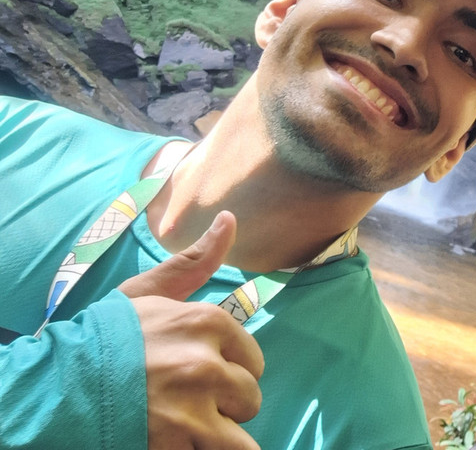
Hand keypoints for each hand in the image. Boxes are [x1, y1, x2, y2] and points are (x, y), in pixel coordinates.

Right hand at [119, 211, 264, 449]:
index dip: (228, 368)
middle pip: (250, 397)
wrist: (54, 390)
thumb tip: (230, 219)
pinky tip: (180, 443)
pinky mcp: (175, 448)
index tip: (199, 370)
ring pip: (239, 436)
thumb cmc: (103, 338)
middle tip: (188, 401)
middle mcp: (206, 366)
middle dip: (225, 404)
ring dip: (218, 435)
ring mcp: (192, 413)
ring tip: (188, 426)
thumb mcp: (148, 293)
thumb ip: (195, 261)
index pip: (252, 359)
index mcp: (207, 324)